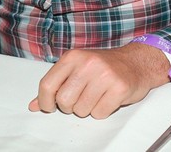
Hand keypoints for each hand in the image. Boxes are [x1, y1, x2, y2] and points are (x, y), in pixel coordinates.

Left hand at [28, 42, 169, 118]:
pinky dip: (102, 111)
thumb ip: (54, 85)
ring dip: (87, 109)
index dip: (45, 101)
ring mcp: (104, 75)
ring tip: (96, 96)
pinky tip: (107, 99)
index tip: (50, 106)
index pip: (47, 85)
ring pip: (81, 110)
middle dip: (70, 107)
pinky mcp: (119, 88)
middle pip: (64, 101)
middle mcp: (86, 63)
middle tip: (80, 99)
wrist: (136, 62)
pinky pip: (99, 114)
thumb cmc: (103, 67)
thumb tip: (34, 105)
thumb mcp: (76, 69)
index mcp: (72, 57)